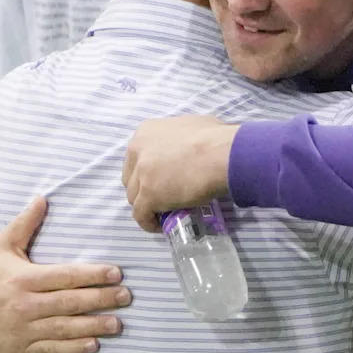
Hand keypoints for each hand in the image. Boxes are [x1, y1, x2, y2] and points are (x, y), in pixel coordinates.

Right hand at [0, 198, 130, 352]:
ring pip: (64, 328)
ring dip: (93, 326)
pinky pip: (52, 350)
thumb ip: (24, 225)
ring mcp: (23, 330)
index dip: (91, 274)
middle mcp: (25, 306)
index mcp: (23, 279)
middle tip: (126, 296)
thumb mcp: (1, 247)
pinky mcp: (22, 350)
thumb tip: (43, 198)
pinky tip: (94, 345)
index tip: (116, 273)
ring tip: (118, 323)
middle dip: (100, 299)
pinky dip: (73, 349)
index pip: (64, 276)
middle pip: (69, 302)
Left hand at [123, 115, 239, 232]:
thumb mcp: (192, 127)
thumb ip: (181, 138)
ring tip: (164, 212)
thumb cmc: (215, 138)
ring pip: (134, 197)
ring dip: (147, 206)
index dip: (147, 172)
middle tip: (163, 195)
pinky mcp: (148, 195)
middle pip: (131, 177)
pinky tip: (160, 225)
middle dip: (143, 188)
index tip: (161, 180)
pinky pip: (141, 215)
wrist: (221, 154)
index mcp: (146, 132)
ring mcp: (141, 174)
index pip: (136, 157)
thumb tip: (191, 148)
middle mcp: (138, 151)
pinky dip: (148, 222)